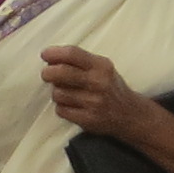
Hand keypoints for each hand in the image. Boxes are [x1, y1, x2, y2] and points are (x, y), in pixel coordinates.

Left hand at [40, 44, 157, 141]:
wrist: (128, 114)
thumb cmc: (110, 87)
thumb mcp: (103, 68)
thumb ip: (81, 62)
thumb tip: (51, 59)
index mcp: (101, 66)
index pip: (73, 54)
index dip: (55, 53)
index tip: (45, 54)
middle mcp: (97, 82)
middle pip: (62, 73)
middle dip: (48, 73)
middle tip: (46, 74)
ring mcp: (92, 102)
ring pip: (58, 93)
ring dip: (56, 92)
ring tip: (64, 92)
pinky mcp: (87, 119)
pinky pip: (62, 110)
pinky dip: (62, 107)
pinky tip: (70, 105)